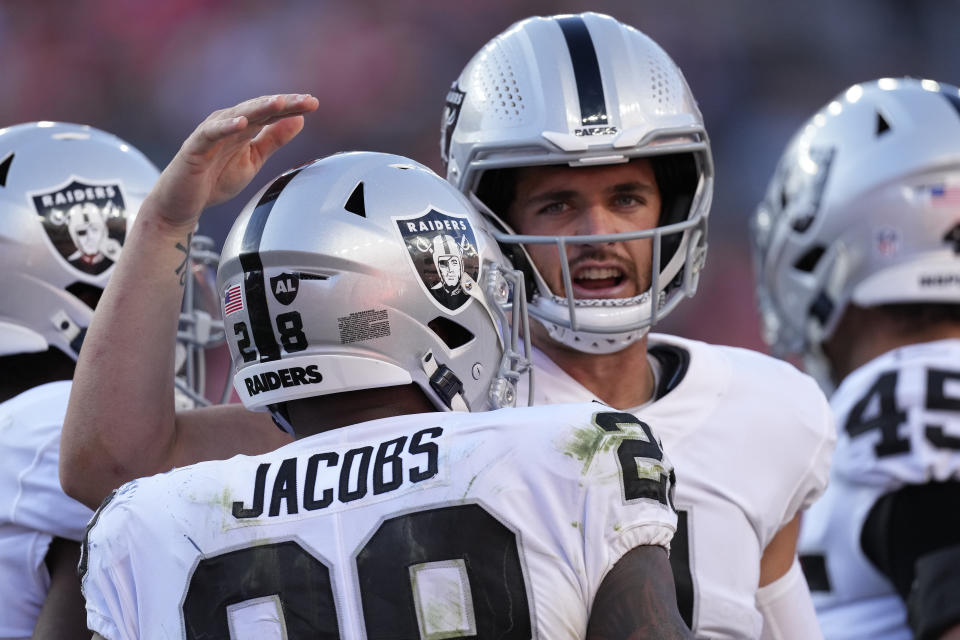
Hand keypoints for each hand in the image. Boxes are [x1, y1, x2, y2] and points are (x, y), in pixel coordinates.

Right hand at [145, 94, 318, 230]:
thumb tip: (300, 120)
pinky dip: (225, 127)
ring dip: (258, 108)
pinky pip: (210, 134)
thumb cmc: (215, 179)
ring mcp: (211, 134)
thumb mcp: (253, 160)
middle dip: (283, 104)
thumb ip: (273, 141)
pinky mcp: (195, 147)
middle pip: (258, 110)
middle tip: (307, 100)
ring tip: (279, 103)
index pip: (270, 113)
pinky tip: (241, 123)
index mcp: (243, 128)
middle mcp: (227, 124)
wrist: (183, 204)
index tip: (314, 103)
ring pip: (237, 116)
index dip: (291, 107)